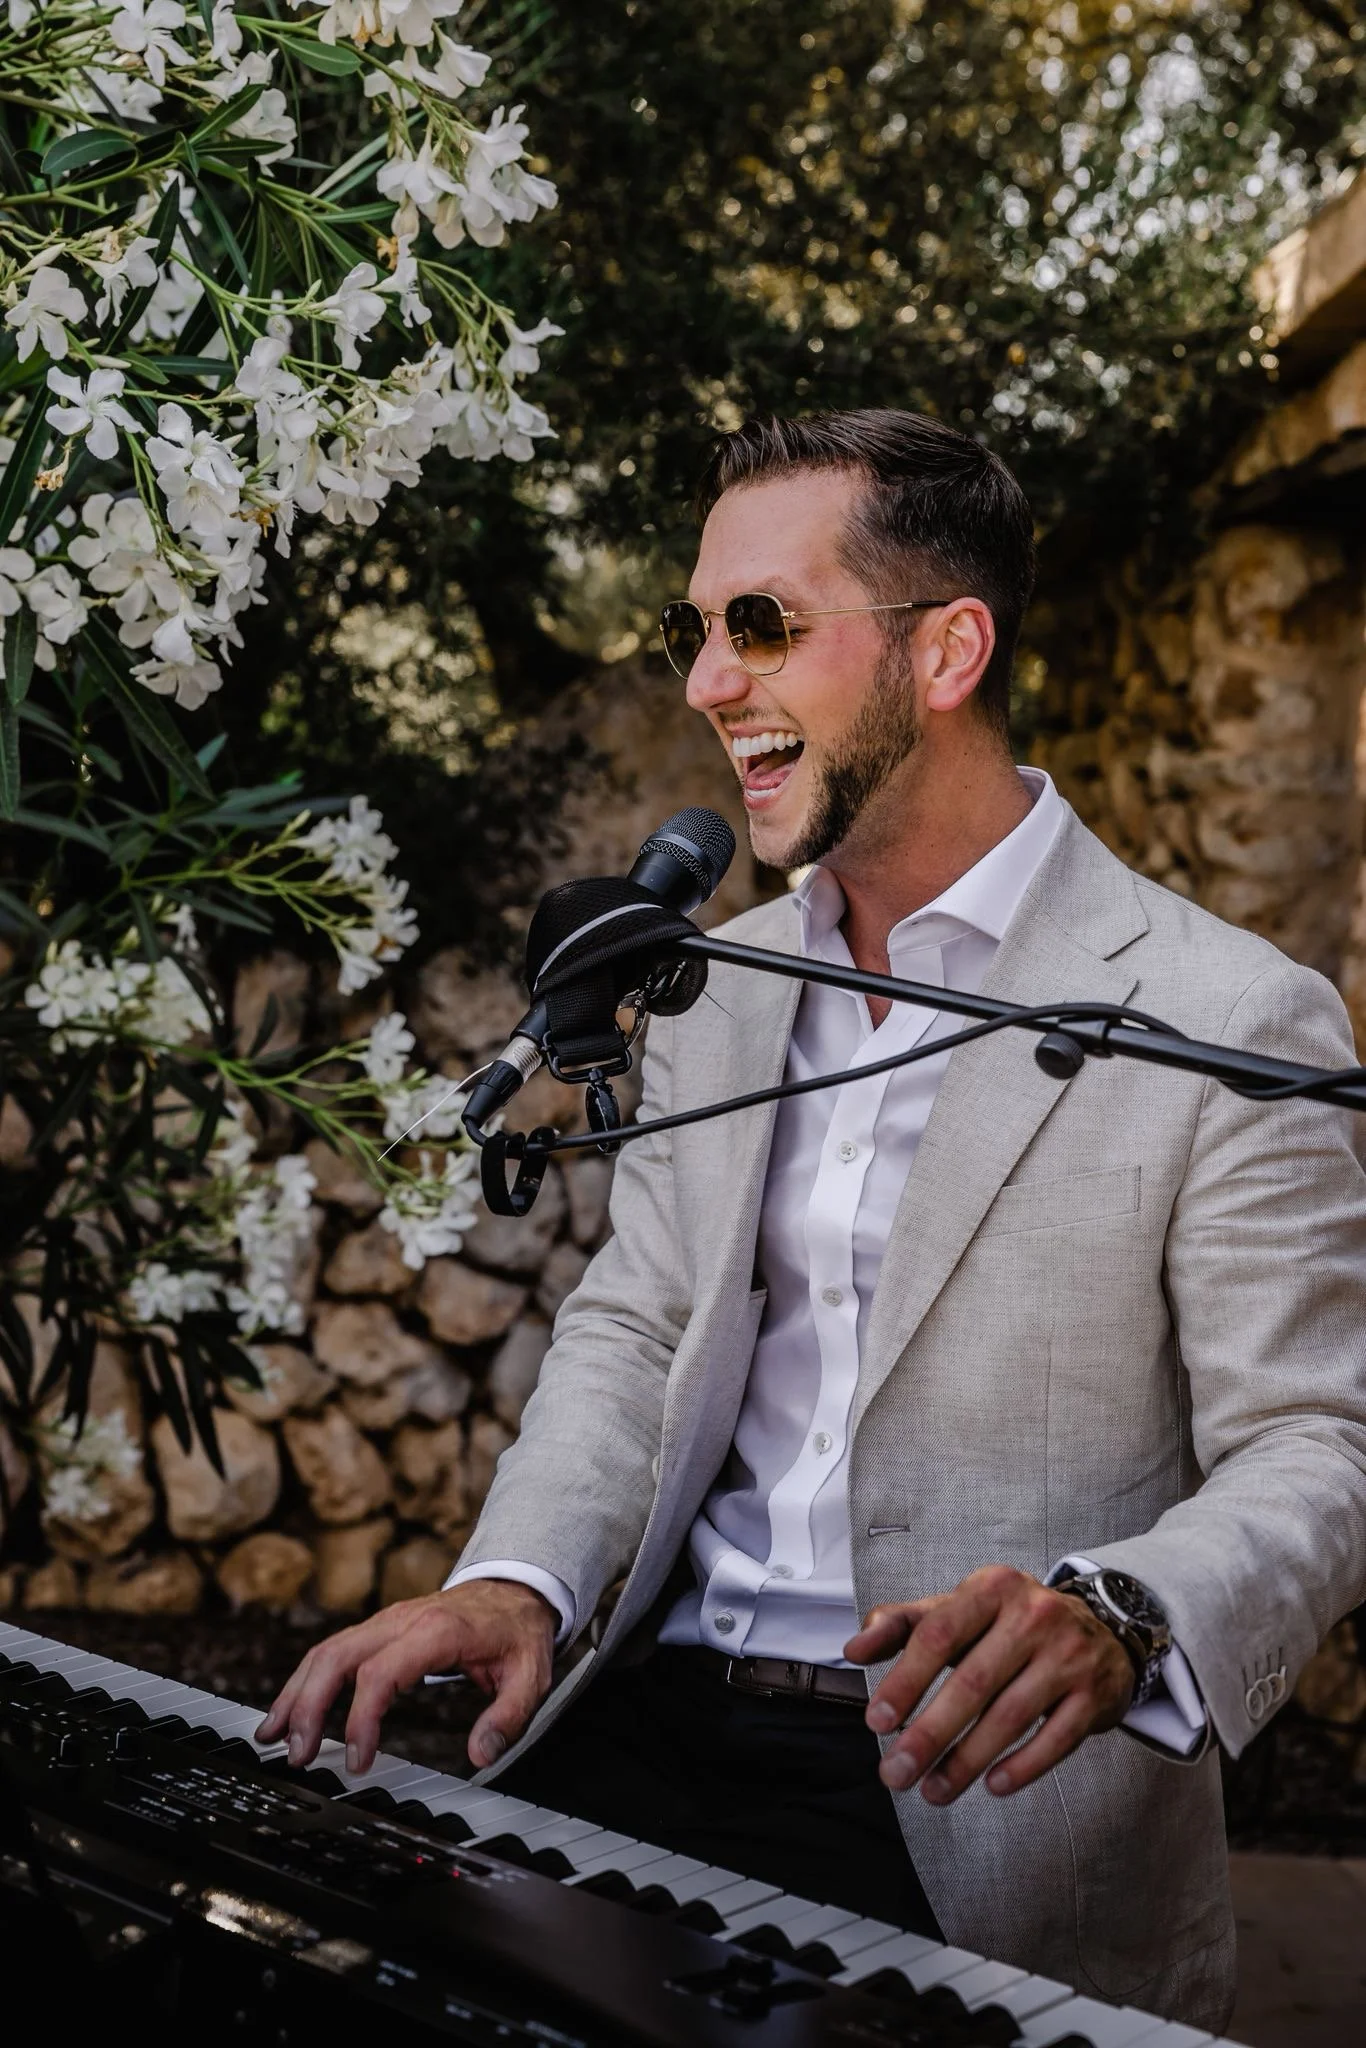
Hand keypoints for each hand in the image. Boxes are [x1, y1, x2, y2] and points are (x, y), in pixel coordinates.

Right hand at [256, 1578, 556, 1774]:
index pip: (382, 1672)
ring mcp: (386, 1621)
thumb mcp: (531, 1676)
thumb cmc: (518, 1633)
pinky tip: (291, 1710)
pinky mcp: (379, 1629)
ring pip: (327, 1651)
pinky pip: (333, 1650)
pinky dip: (307, 1680)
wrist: (516, 1588)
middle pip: (338, 1656)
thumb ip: (508, 1717)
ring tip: (274, 1737)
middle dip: (310, 1706)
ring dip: (298, 1693)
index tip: (357, 1760)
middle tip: (298, 1755)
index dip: (361, 1718)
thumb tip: (481, 1755)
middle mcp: (402, 1621)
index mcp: (436, 1631)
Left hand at [844, 1565, 1134, 1805]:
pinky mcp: (1095, 1692)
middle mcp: (1033, 1614)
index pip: (938, 1634)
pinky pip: (1057, 1738)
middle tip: (895, 1773)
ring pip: (1011, 1716)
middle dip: (929, 1735)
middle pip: (972, 1683)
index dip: (905, 1681)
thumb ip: (902, 1626)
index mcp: (991, 1588)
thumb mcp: (957, 1611)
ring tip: (933, 1791)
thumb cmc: (1008, 1624)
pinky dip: (1023, 1766)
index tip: (876, 1723)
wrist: (1098, 1628)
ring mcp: (1069, 1653)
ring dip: (967, 1762)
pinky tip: (992, 1786)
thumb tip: (853, 1650)